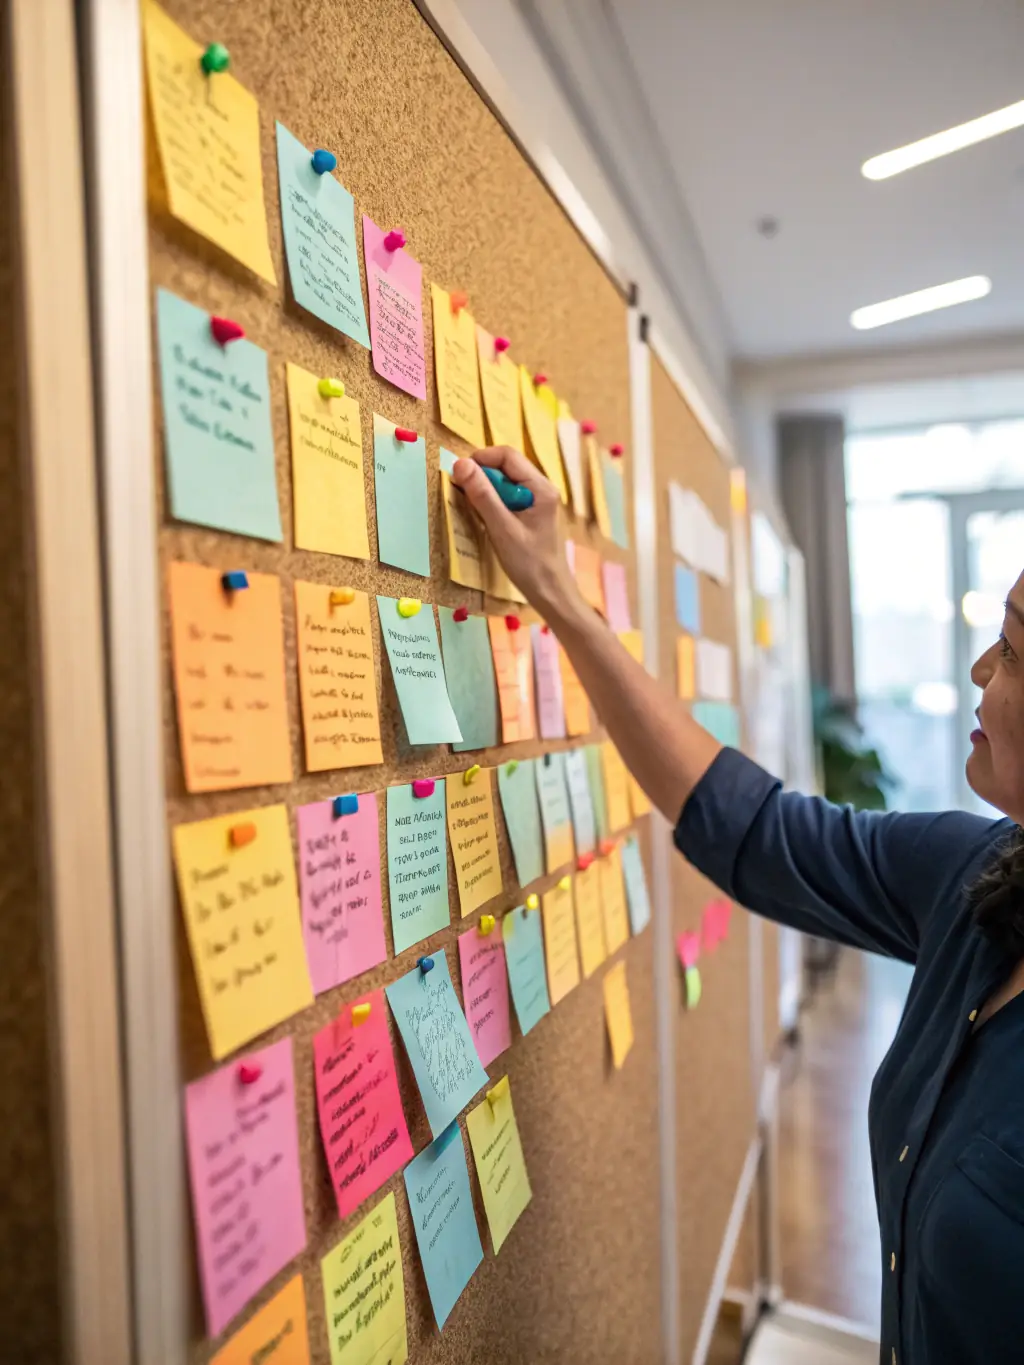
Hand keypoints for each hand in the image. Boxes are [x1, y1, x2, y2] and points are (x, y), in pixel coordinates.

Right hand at [451, 447, 579, 616]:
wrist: (550, 592)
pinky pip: (508, 497)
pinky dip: (493, 502)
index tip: (459, 475)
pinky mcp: (531, 513)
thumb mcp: (502, 529)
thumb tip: (461, 464)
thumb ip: (483, 496)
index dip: (481, 459)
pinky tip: (487, 519)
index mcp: (541, 488)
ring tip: (475, 509)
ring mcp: (537, 500)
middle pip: (506, 466)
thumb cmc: (529, 564)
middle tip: (464, 494)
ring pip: (505, 482)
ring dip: (486, 490)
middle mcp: (542, 488)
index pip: (507, 455)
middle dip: (482, 475)